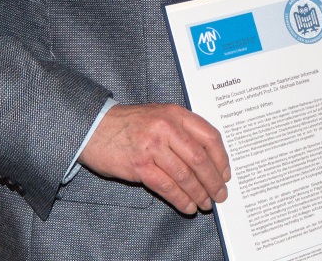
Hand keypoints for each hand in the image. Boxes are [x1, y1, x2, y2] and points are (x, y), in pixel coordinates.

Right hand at [78, 103, 229, 213]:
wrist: (95, 127)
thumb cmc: (131, 123)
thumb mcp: (161, 115)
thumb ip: (184, 130)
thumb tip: (209, 159)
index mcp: (177, 114)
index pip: (210, 137)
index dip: (221, 158)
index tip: (226, 174)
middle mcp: (167, 128)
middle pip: (199, 158)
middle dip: (213, 180)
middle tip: (220, 194)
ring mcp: (152, 147)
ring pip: (184, 174)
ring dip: (198, 193)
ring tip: (206, 204)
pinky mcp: (139, 165)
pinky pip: (166, 186)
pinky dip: (180, 199)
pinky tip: (188, 206)